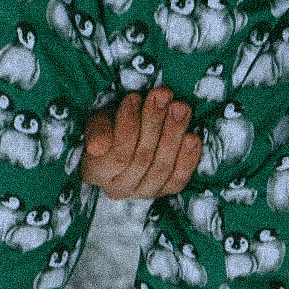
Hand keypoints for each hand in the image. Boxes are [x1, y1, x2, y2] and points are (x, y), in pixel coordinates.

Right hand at [81, 88, 201, 198]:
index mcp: (95, 173)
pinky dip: (188, 158)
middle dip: (154, 122)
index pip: (117, 155)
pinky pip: (178, 179)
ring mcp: (143, 193)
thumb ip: (98, 130)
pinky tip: (193, 137)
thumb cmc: (111, 127)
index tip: (135, 97)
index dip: (127, 125)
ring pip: (161, 168)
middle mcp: (119, 189)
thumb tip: (98, 146)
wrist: (128, 139)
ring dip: (174, 134)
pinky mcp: (165, 191)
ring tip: (180, 108)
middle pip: (142, 159)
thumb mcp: (99, 121)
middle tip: (163, 95)